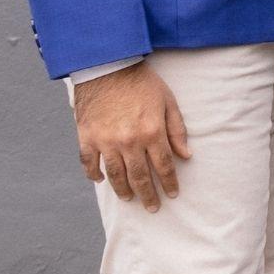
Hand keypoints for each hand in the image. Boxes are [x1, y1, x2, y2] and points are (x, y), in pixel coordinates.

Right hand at [74, 62, 189, 210]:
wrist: (108, 66)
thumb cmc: (142, 83)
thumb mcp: (168, 102)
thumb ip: (177, 130)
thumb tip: (186, 155)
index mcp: (151, 132)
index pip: (163, 166)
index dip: (169, 182)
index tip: (173, 194)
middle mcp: (129, 141)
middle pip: (139, 176)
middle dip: (148, 194)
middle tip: (153, 207)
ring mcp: (105, 141)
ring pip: (115, 174)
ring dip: (123, 189)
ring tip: (130, 198)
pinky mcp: (86, 137)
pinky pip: (89, 163)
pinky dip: (94, 174)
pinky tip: (100, 181)